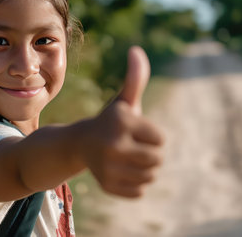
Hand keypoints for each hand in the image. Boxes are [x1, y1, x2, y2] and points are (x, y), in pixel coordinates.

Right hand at [83, 46, 163, 197]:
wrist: (80, 144)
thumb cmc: (110, 120)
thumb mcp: (124, 100)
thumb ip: (135, 78)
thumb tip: (136, 50)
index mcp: (122, 122)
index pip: (161, 139)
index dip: (152, 134)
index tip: (135, 130)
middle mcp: (113, 145)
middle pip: (158, 159)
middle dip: (151, 152)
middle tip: (133, 145)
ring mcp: (108, 169)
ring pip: (150, 176)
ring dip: (144, 168)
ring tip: (127, 157)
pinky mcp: (108, 186)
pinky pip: (139, 191)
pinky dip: (135, 183)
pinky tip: (121, 170)